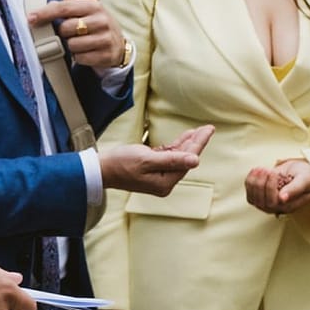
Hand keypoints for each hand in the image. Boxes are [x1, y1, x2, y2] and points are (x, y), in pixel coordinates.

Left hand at [29, 0, 125, 71]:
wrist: (118, 46)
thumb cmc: (95, 26)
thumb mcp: (85, 13)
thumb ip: (65, 8)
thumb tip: (44, 6)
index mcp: (93, 6)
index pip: (64, 8)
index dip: (45, 13)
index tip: (31, 18)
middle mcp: (101, 20)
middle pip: (66, 28)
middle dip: (62, 33)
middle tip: (69, 33)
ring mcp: (105, 38)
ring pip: (72, 45)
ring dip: (71, 46)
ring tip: (80, 43)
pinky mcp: (106, 55)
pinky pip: (80, 58)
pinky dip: (79, 57)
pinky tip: (86, 52)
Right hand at [98, 125, 214, 195]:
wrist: (101, 169)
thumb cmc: (120, 164)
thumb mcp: (146, 159)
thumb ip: (172, 159)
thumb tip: (195, 161)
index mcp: (165, 182)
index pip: (187, 160)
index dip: (198, 143)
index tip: (208, 130)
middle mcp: (164, 182)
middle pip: (185, 159)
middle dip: (196, 143)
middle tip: (208, 128)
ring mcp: (158, 176)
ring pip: (178, 157)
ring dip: (188, 143)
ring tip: (199, 130)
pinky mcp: (152, 169)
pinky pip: (169, 156)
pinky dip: (176, 147)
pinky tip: (184, 138)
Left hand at [245, 159, 309, 214]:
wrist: (300, 171)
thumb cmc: (305, 176)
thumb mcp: (304, 180)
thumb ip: (295, 189)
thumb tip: (282, 199)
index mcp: (288, 207)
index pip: (272, 202)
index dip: (269, 188)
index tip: (273, 172)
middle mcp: (276, 208)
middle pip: (260, 202)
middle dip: (260, 184)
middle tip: (267, 169)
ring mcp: (266, 203)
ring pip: (252, 198)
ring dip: (253, 182)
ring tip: (262, 168)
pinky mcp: (259, 196)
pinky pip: (249, 192)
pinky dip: (249, 180)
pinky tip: (256, 170)